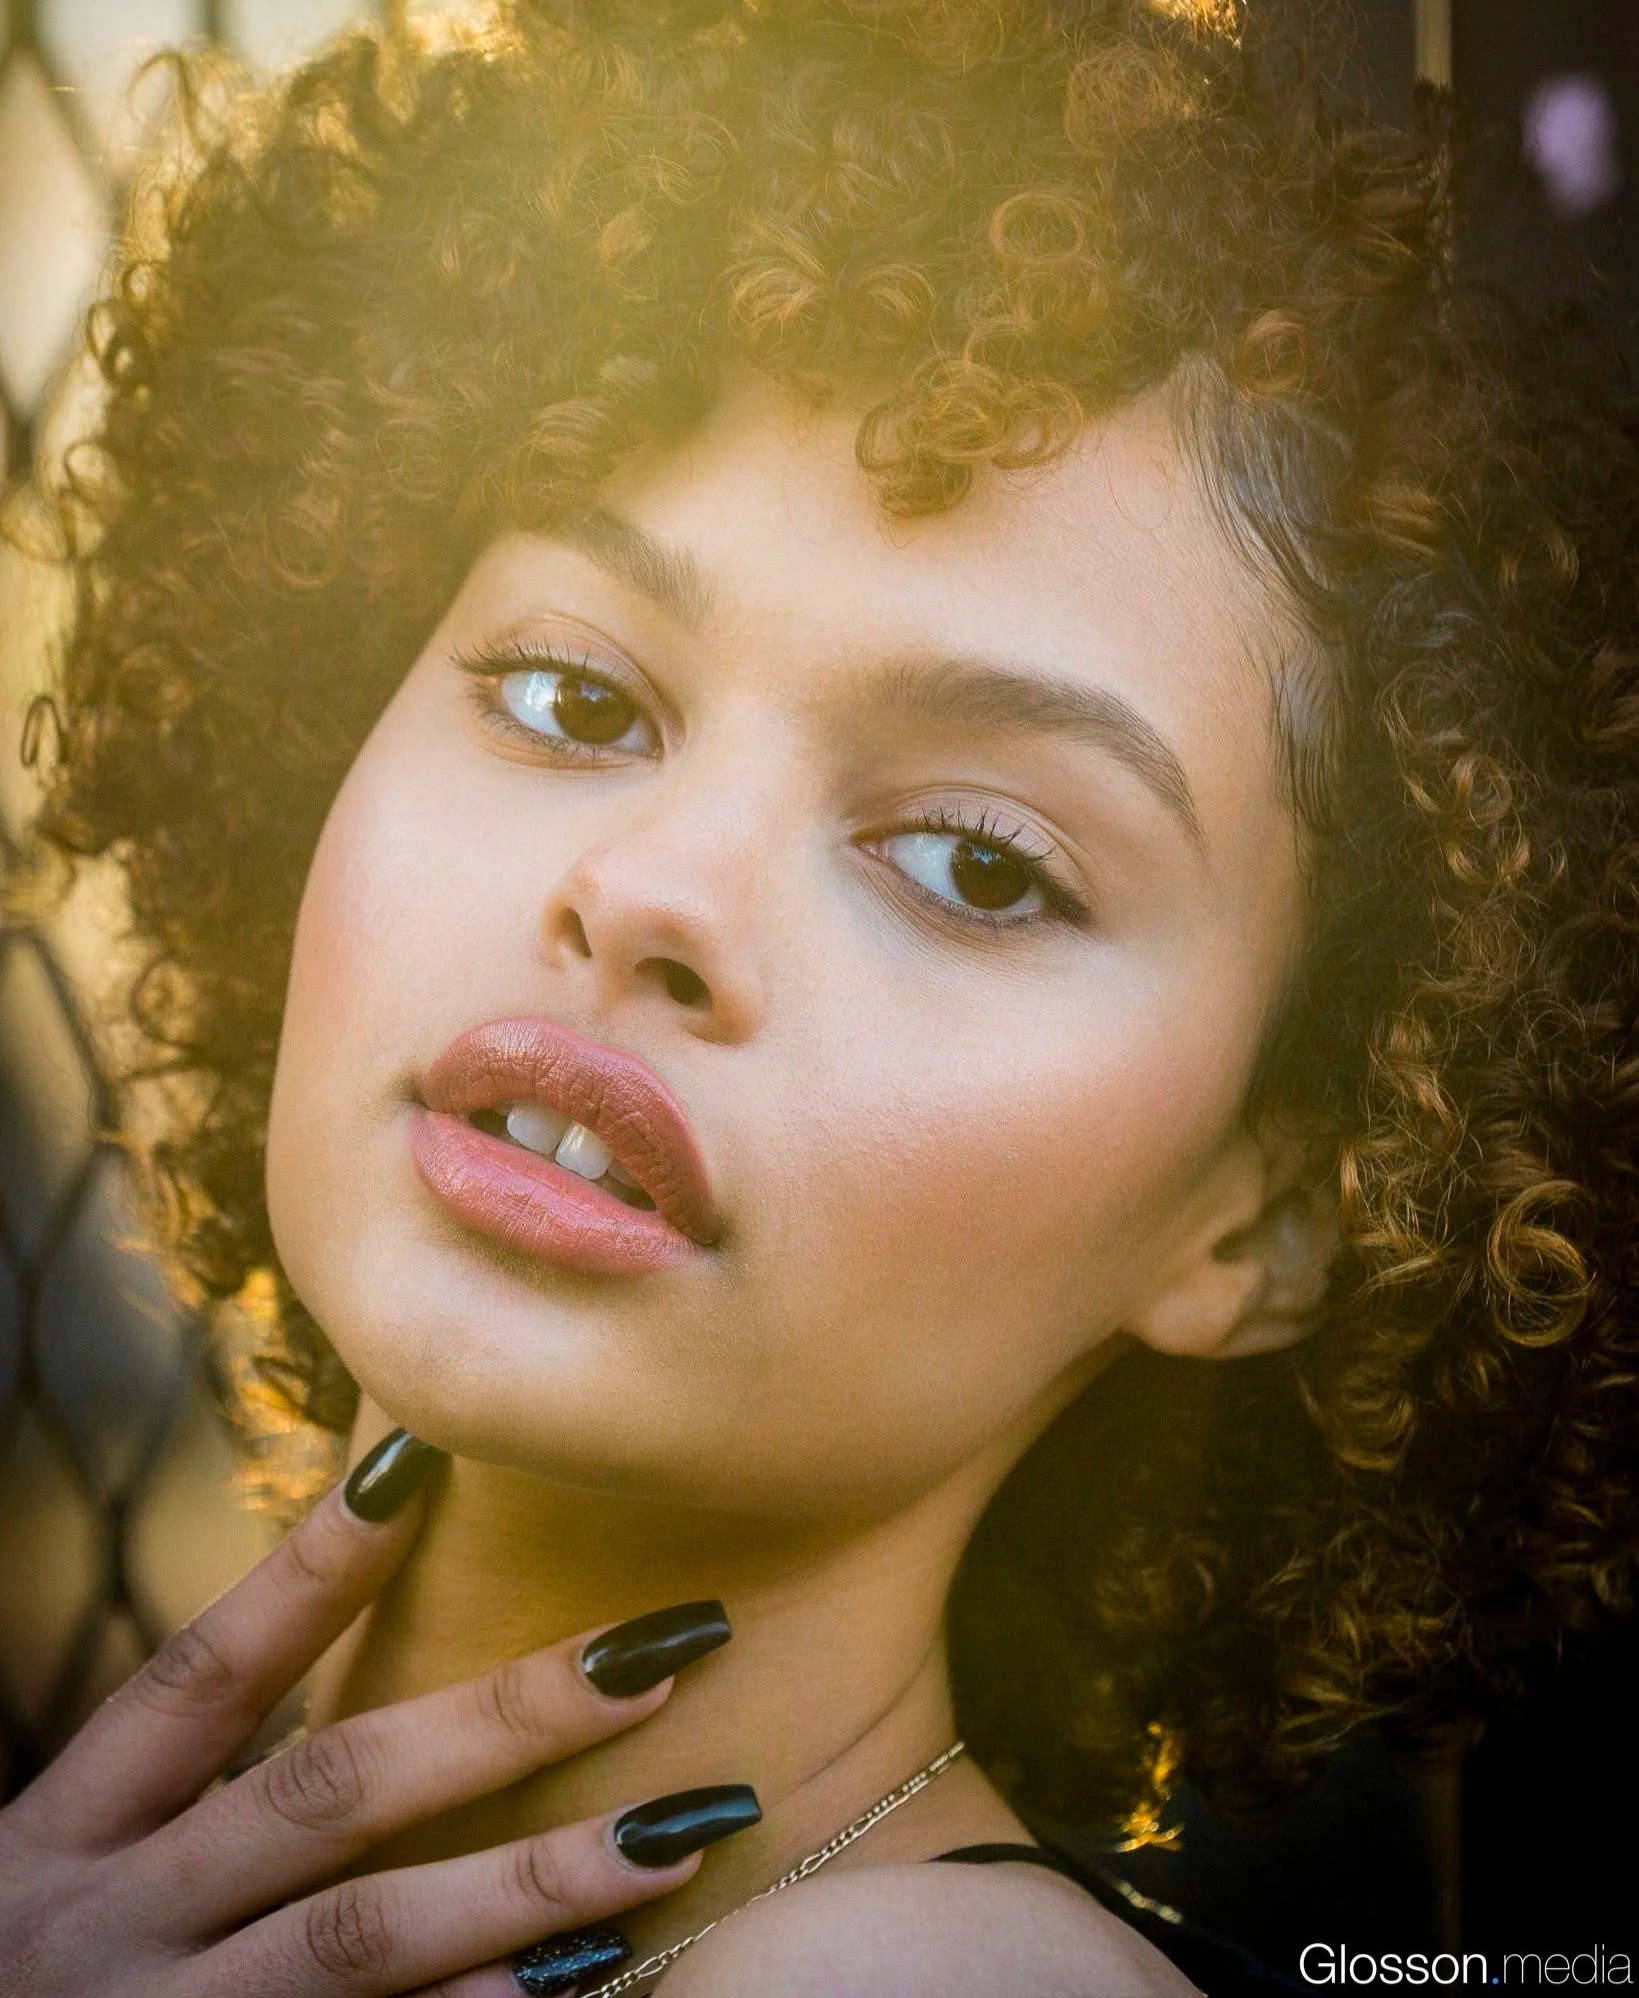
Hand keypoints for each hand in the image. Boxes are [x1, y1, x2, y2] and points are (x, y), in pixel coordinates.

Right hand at [0, 1428, 750, 1996]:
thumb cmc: (36, 1984)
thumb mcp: (77, 1878)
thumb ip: (200, 1797)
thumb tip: (387, 1675)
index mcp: (72, 1831)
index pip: (205, 1670)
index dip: (311, 1566)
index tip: (424, 1460)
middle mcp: (108, 1918)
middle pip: (326, 1791)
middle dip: (504, 1720)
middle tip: (656, 1655)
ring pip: (361, 1935)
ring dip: (531, 1881)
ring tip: (678, 1834)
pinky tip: (586, 1984)